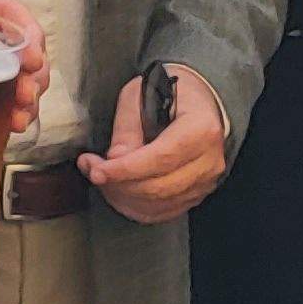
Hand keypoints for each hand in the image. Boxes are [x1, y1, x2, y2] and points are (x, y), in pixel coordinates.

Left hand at [0, 0, 48, 126]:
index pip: (2, 8)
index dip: (26, 29)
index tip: (32, 53)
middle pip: (19, 42)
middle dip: (33, 68)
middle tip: (28, 89)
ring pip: (17, 69)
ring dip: (29, 91)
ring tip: (22, 111)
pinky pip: (3, 91)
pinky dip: (15, 107)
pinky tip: (14, 120)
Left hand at [85, 64, 227, 222]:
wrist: (202, 100)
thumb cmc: (170, 92)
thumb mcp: (141, 94)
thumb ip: (127, 126)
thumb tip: (115, 159)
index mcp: (200, 129)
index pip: (161, 158)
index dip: (125, 170)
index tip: (97, 170)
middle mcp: (210, 160)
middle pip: (160, 187)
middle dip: (118, 184)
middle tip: (92, 169)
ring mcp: (207, 180)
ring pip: (160, 204)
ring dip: (123, 197)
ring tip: (102, 177)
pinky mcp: (199, 193)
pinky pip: (165, 211)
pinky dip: (137, 207)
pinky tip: (118, 192)